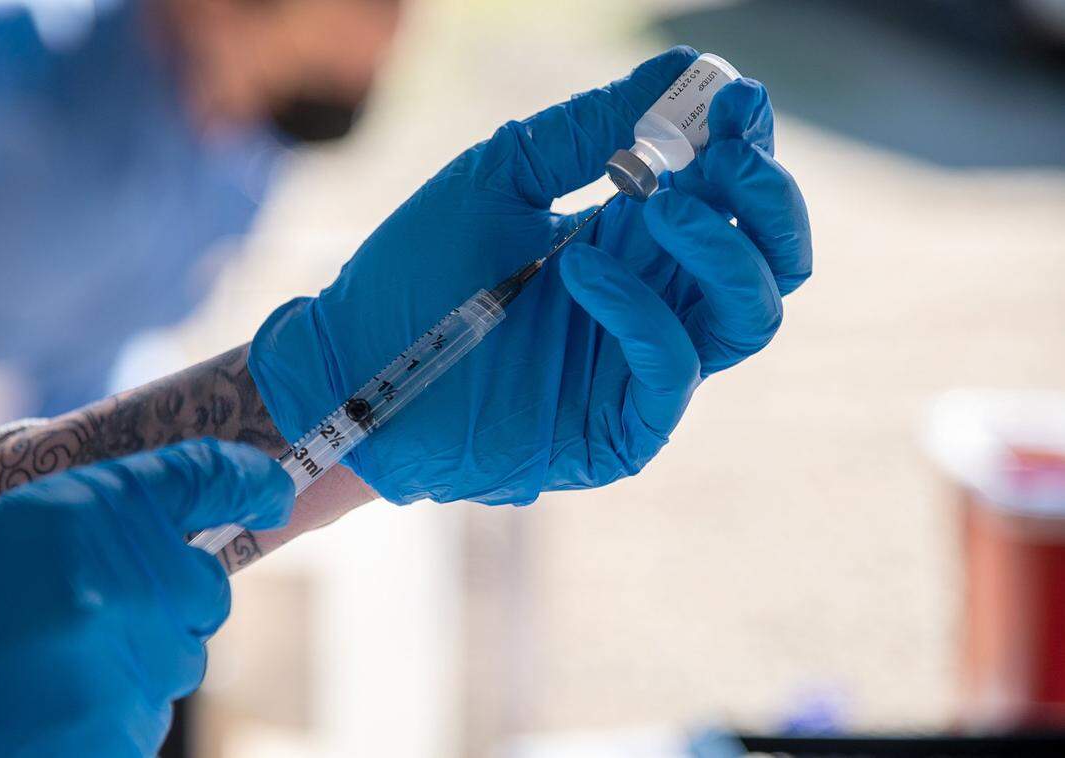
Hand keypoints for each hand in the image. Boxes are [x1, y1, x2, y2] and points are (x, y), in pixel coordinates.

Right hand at [0, 440, 292, 755]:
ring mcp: (124, 674)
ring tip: (53, 668)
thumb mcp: (37, 526)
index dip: (248, 481)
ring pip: (177, 663)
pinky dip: (111, 714)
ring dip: (134, 664)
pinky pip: (147, 720)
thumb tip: (225, 521)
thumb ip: (126, 519)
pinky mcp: (114, 744)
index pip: (205, 478)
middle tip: (93, 614)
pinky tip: (51, 707)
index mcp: (96, 516)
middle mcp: (125, 589)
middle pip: (204, 594)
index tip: (274, 493)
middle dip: (167, 603)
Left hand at [250, 46, 811, 504]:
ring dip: (722, 253)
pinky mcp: (617, 429)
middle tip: (727, 156)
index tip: (734, 103)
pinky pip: (672, 373)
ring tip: (659, 209)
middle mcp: (654, 301)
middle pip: (770, 260)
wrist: (351, 365)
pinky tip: (584, 268)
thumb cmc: (415, 271)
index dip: (750, 148)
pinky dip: (644, 315)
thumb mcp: (501, 178)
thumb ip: (587, 130)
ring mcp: (640, 369)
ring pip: (747, 318)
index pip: (733, 197)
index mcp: (634, 240)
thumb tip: (685, 66)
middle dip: (767, 202)